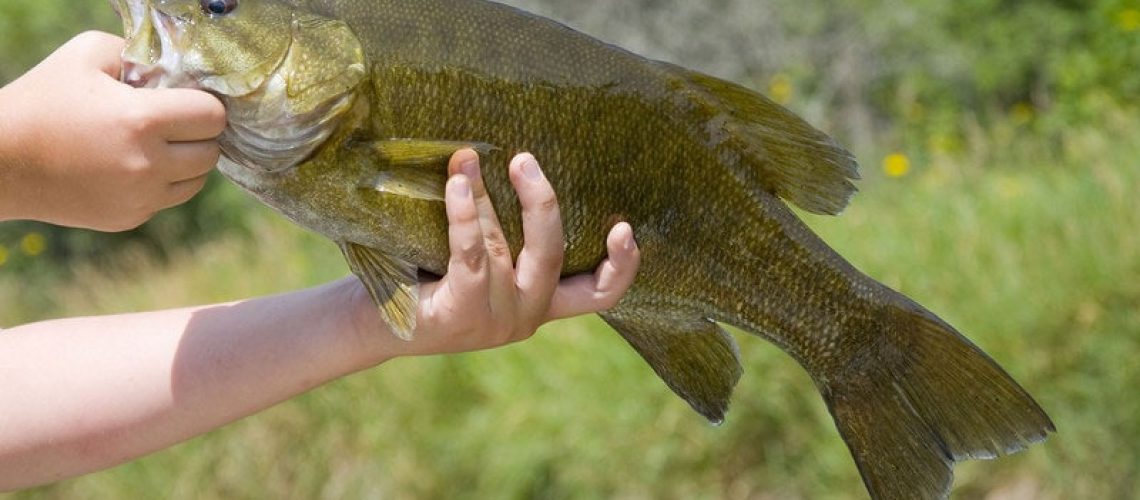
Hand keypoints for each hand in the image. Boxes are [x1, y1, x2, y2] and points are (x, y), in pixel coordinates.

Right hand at [0, 31, 225, 230]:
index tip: (184, 100)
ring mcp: (141, 198)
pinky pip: (169, 199)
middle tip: (172, 123)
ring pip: (198, 180)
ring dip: (186, 162)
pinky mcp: (130, 218)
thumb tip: (173, 72)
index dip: (203, 104)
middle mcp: (148, 165)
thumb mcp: (85, 54)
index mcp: (142, 121)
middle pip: (211, 151)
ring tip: (156, 145)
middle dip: (197, 134)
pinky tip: (133, 166)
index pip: (213, 116)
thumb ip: (138, 54)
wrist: (1, 161)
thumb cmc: (42, 101)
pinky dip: (162, 183)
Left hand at [354, 150, 639, 357]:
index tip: (626, 227)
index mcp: (540, 304)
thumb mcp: (477, 262)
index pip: (598, 295)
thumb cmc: (425, 280)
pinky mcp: (462, 315)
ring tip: (466, 158)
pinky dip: (465, 214)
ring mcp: (496, 321)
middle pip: (553, 255)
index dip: (622, 266)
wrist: (369, 325)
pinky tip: (456, 185)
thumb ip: (503, 233)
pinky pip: (472, 254)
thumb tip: (504, 157)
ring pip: (503, 246)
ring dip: (483, 196)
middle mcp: (525, 317)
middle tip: (524, 159)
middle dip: (541, 203)